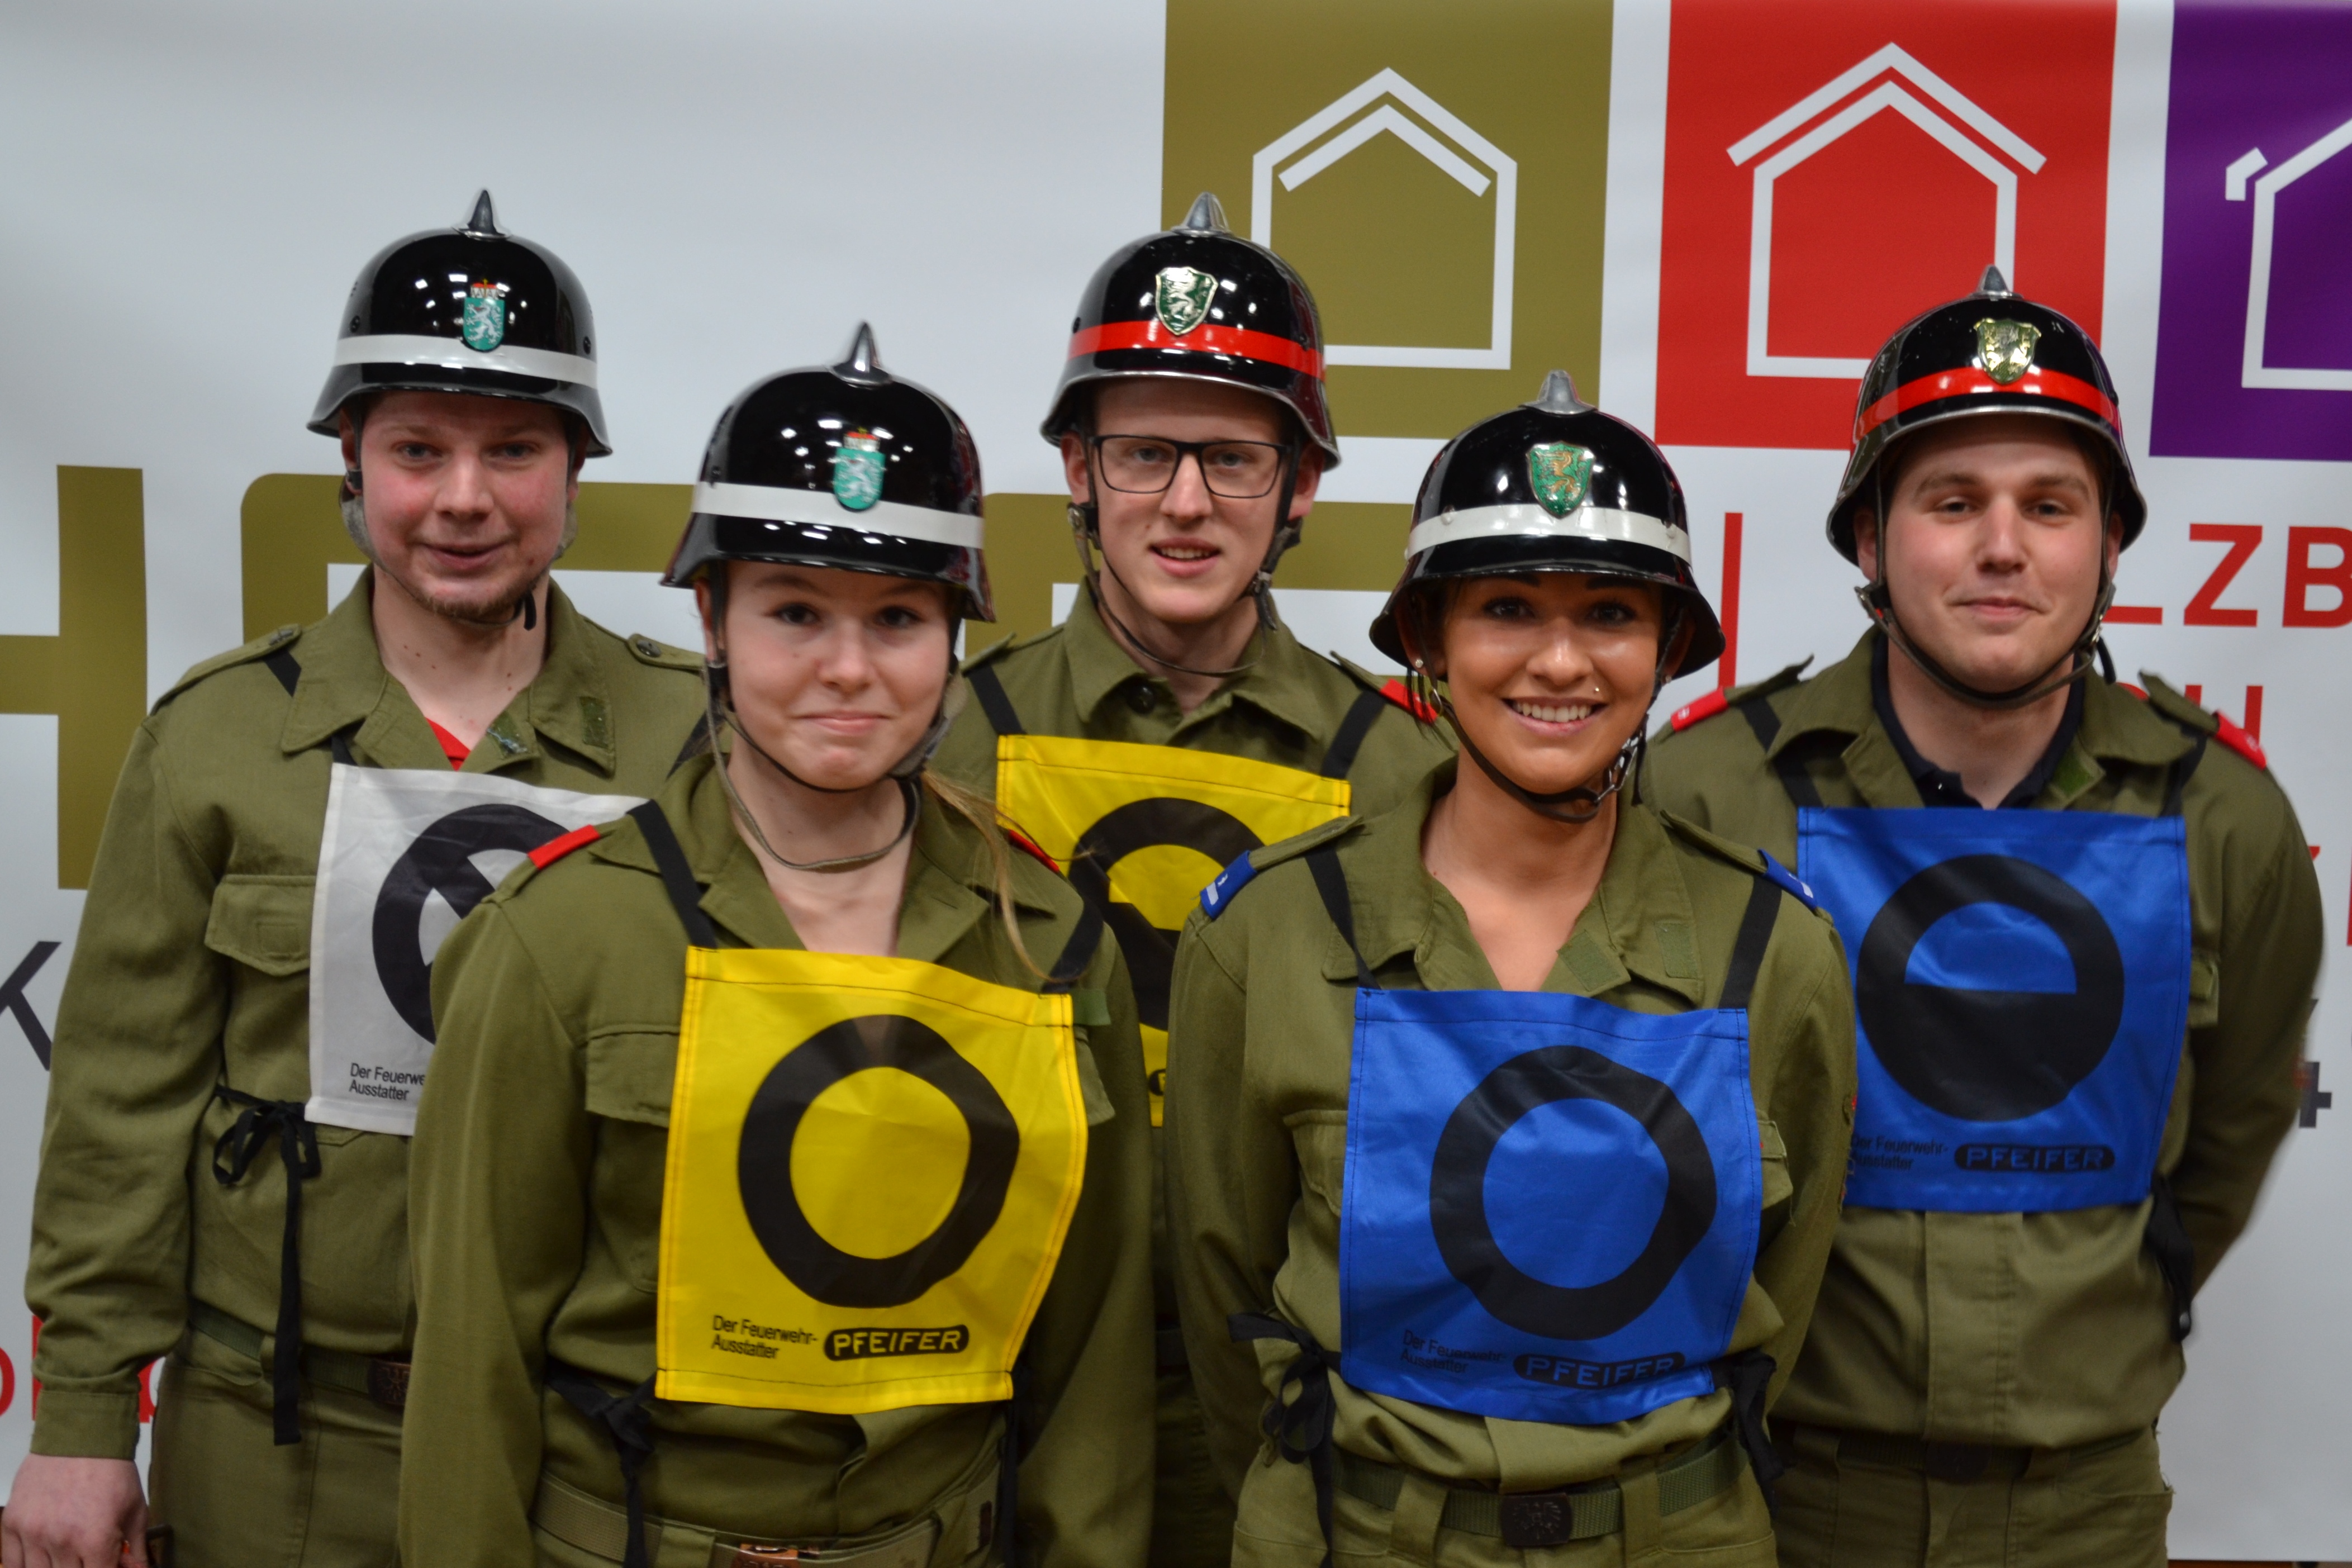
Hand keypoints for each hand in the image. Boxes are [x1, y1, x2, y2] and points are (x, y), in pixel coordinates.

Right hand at [2, 1455, 148, 1567]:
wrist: (81, 1436)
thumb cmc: (112, 1471)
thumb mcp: (135, 1509)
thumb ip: (135, 1547)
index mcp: (95, 1539)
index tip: (108, 1562)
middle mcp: (61, 1541)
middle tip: (88, 1556)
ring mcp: (32, 1533)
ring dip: (55, 1567)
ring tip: (69, 1554)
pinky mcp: (12, 1523)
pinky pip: (11, 1563)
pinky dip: (25, 1565)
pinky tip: (41, 1558)